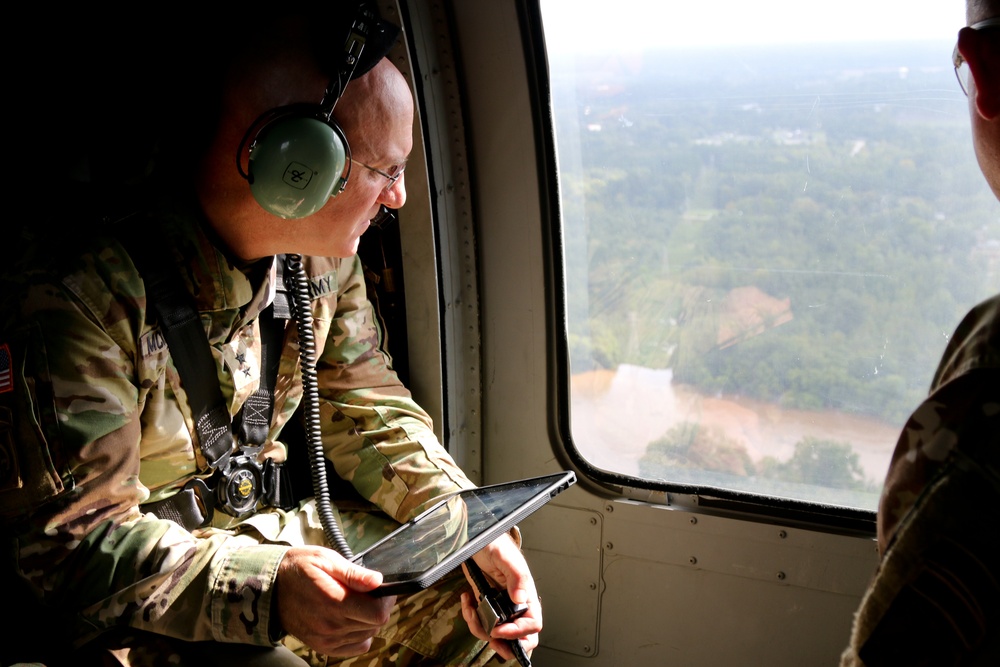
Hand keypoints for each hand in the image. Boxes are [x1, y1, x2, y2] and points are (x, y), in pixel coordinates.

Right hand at [274, 546, 395, 655]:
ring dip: (368, 620)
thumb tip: (377, 581)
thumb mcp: (324, 560)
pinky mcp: (323, 646)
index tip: (381, 589)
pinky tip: (351, 618)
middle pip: (375, 624)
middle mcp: (331, 626)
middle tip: (368, 592)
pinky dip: (360, 634)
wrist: (269, 589)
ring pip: (367, 635)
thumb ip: (353, 573)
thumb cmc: (298, 569)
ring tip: (356, 602)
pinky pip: (356, 647)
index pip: (378, 614)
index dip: (386, 600)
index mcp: (334, 602)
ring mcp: (326, 639)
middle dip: (378, 607)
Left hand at [460, 533, 541, 661]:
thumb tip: (520, 598)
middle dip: (508, 645)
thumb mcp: (504, 556)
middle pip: (522, 637)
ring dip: (481, 629)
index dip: (519, 632)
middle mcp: (515, 604)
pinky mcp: (485, 606)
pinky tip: (467, 600)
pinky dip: (471, 618)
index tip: (499, 629)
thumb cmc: (494, 543)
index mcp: (526, 594)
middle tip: (493, 639)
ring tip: (471, 610)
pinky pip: (482, 624)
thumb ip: (515, 575)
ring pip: (498, 635)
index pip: (533, 623)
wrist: (474, 539)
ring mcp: (500, 607)